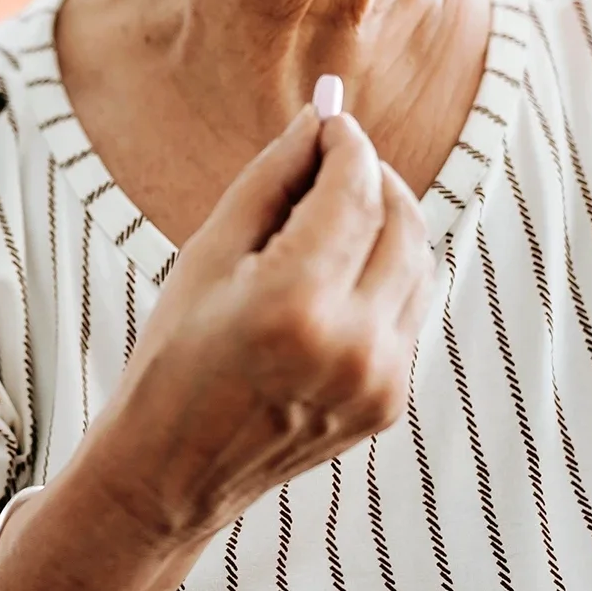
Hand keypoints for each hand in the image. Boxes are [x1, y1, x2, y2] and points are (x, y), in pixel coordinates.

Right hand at [62, 103, 433, 545]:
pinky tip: (339, 271)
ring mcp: (379, 380)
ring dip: (387, 221)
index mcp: (295, 302)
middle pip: (401, 220)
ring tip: (334, 211)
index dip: (348, 144)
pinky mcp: (390, 403)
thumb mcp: (208, 254)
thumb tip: (320, 119)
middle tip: (335, 157)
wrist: (172, 472)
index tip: (330, 121)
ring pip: (419, 262)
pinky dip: (386, 273)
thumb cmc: (174, 355)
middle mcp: (352, 344)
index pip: (355, 190)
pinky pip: (409, 310)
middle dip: (374, 175)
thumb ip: (272, 179)